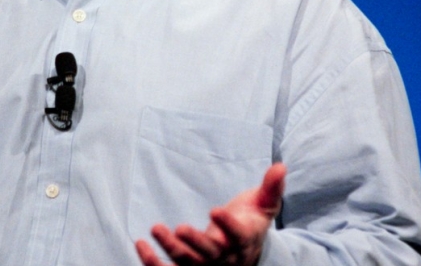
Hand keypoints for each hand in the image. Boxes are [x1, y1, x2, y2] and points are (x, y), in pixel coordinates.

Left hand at [136, 163, 285, 265]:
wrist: (242, 253)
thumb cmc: (250, 223)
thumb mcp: (263, 206)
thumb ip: (271, 188)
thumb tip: (280, 166)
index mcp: (243, 241)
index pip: (238, 236)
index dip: (227, 226)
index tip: (215, 211)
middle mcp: (224, 258)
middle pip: (210, 255)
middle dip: (194, 242)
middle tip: (179, 228)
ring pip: (187, 264)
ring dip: (170, 249)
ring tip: (155, 228)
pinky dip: (153, 262)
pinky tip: (140, 244)